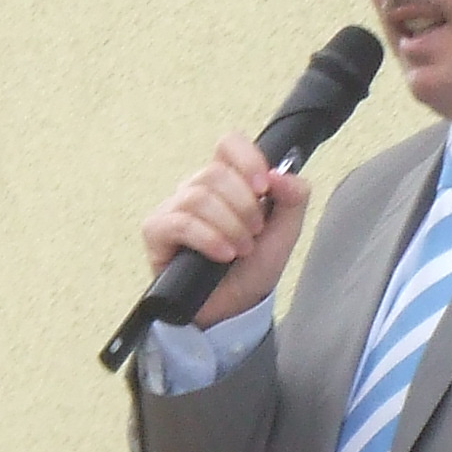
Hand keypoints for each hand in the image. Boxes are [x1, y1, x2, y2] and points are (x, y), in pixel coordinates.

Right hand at [139, 135, 311, 327]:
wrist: (234, 308)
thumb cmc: (252, 267)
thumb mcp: (285, 231)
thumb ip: (294, 197)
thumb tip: (280, 174)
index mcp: (228, 180)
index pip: (229, 143)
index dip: (248, 160)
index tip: (264, 188)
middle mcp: (197, 188)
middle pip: (216, 172)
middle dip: (244, 207)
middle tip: (255, 234)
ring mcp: (173, 208)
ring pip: (199, 197)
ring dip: (229, 226)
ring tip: (241, 250)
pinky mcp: (156, 231)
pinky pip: (179, 222)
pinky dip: (208, 238)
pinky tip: (223, 255)